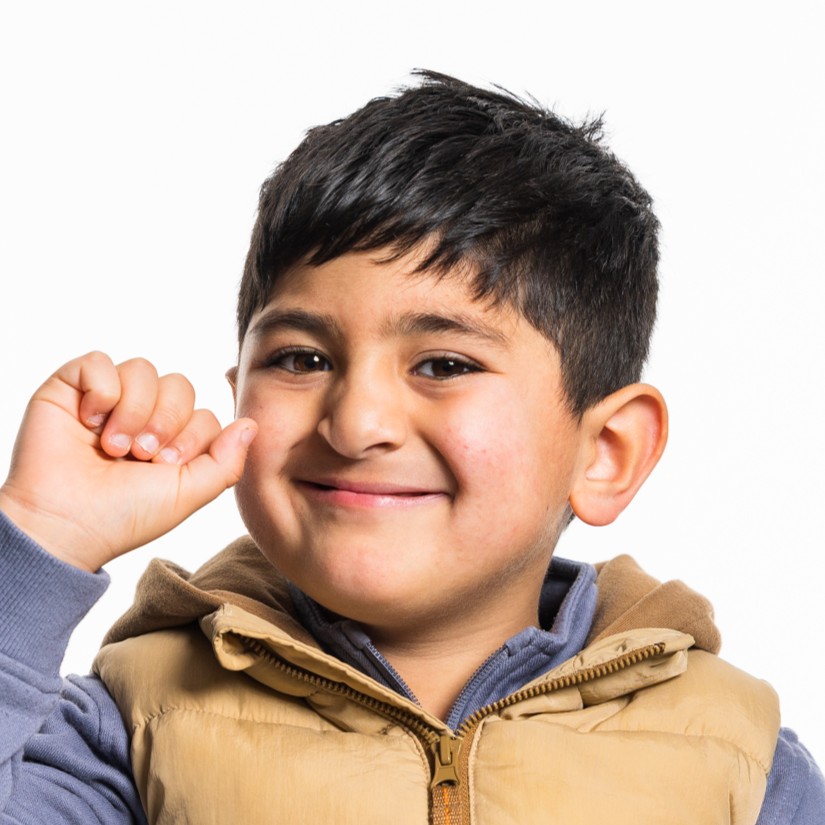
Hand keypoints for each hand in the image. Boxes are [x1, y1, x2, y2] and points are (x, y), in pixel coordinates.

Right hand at [0, 351, 256, 570]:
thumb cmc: (125, 514)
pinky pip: (100, 361)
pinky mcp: (72, 387)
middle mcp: (142, 415)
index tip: (164, 465)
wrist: (65, 523)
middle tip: (140, 455)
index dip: (191, 436)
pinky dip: (101, 391)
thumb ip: (227, 462)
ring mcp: (108, 399)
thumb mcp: (189, 493)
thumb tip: (252, 424)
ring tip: (114, 445)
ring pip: (144, 370)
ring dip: (134, 411)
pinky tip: (89, 422)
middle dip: (165, 422)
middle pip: (180, 385)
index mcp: (172, 439)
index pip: (204, 411)